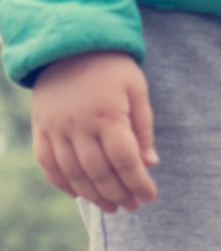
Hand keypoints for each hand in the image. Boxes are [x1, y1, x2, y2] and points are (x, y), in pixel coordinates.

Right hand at [30, 51, 157, 212]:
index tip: (150, 197)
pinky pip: (47, 162)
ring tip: (112, 206)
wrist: (69, 43)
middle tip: (133, 206)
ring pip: (73, 172)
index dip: (138, 183)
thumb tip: (150, 164)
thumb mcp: (137, 91)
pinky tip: (80, 194)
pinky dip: (61, 182)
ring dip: (93, 195)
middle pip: (99, 171)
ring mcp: (55, 126)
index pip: (125, 160)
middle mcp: (78, 123)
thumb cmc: (112, 69)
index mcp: (107, 115)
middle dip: (119, 194)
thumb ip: (143, 129)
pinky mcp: (40, 126)